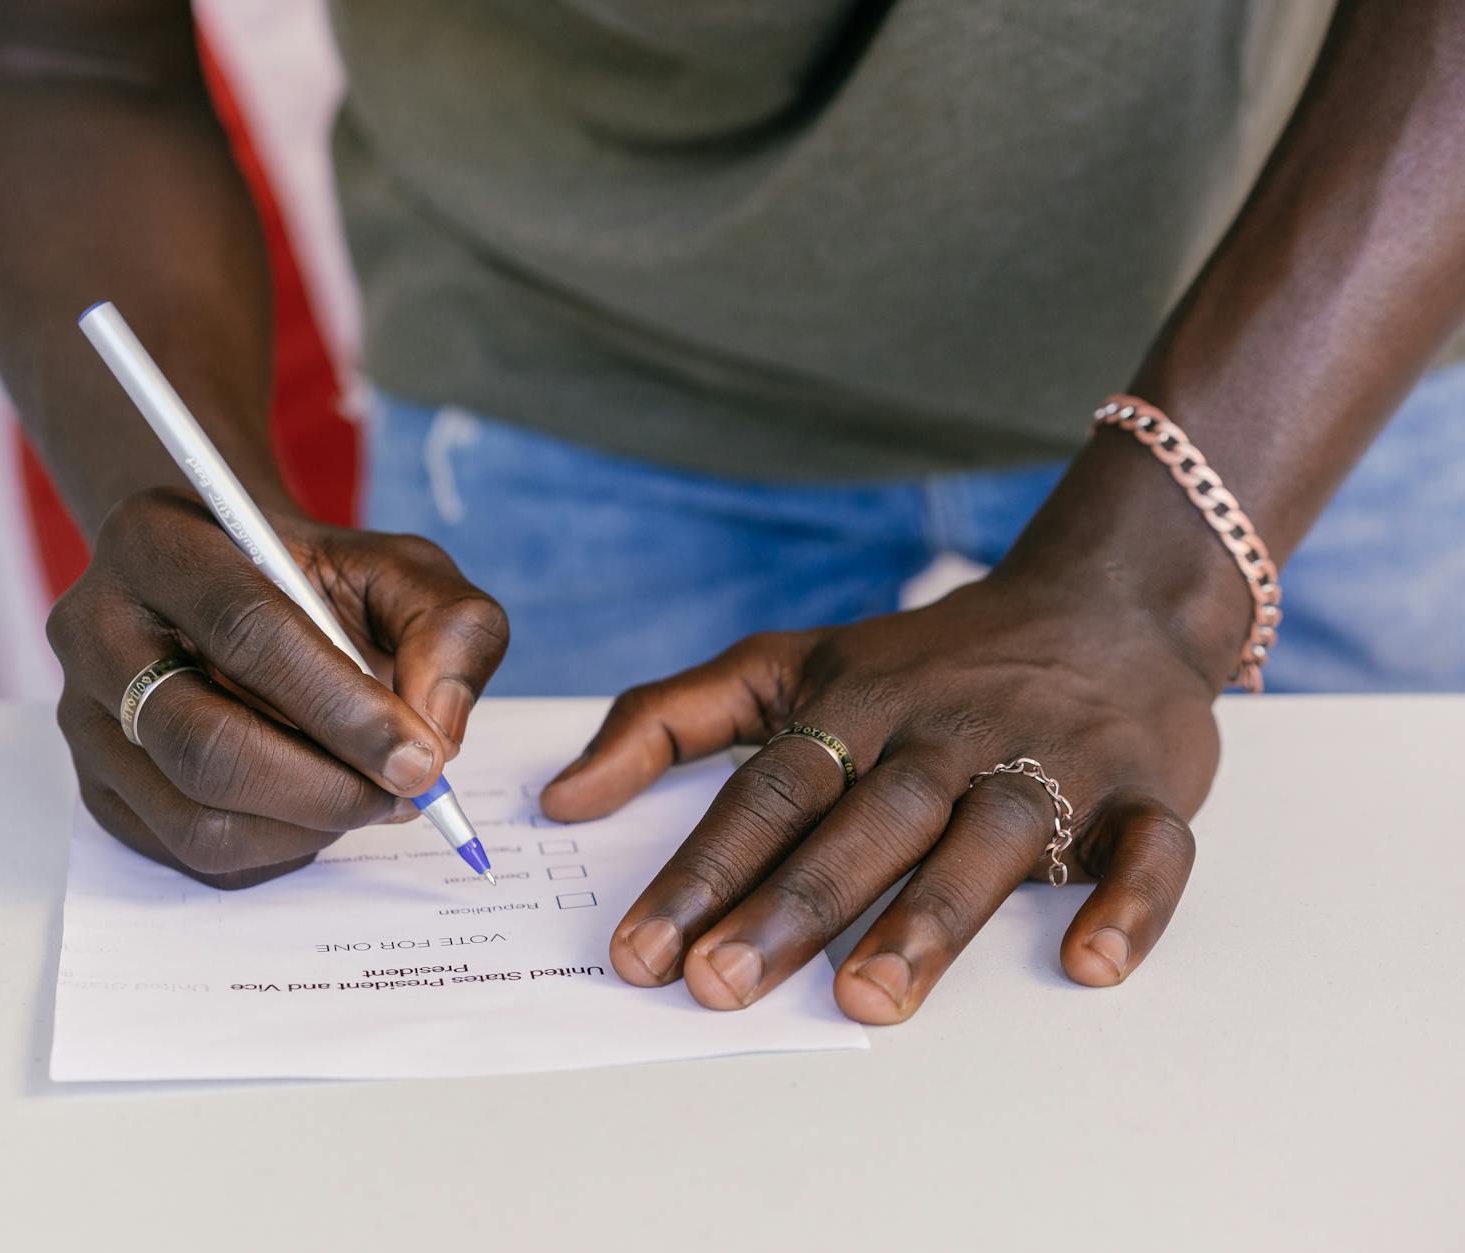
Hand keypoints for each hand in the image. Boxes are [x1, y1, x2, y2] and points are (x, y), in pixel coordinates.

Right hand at [49, 487, 507, 888]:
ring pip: (194, 816)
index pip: (246, 630)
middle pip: (204, 743)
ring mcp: (85, 717)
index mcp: (158, 542)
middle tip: (405, 794)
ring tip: (366, 795)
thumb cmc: (315, 579)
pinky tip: (316, 807)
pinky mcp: (98, 786)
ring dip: (305, 828)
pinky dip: (275, 849)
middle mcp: (96, 629)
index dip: (342, 706)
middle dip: (325, 788)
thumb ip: (446, 628)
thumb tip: (437, 732)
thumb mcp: (399, 569)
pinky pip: (187, 852)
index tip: (422, 758)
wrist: (231, 586)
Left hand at [539, 571, 1222, 1022]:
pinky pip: (1148, 849)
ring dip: (928, 917)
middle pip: (862, 823)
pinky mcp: (1144, 790)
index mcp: (856, 708)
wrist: (1101, 599)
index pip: (767, 792)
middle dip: (789, 907)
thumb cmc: (921, 658)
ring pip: (985, 840)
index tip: (642, 950)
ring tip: (866, 998)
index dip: (702, 869)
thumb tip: (560, 799)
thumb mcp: (786, 663)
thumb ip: (668, 720)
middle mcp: (944, 735)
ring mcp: (1048, 761)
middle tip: (721, 986)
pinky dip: (1126, 902)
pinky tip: (1088, 962)